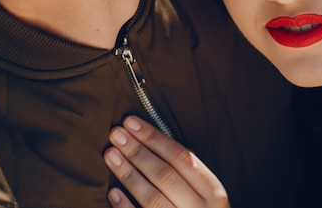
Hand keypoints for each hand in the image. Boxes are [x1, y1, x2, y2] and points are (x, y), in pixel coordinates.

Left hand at [104, 116, 229, 207]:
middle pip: (165, 175)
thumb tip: (151, 141)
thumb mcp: (206, 196)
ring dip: (128, 174)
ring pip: (152, 198)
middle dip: (137, 151)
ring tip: (109, 155)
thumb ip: (187, 174)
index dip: (154, 138)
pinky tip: (112, 193)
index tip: (131, 122)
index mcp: (213, 192)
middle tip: (115, 133)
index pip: (181, 157)